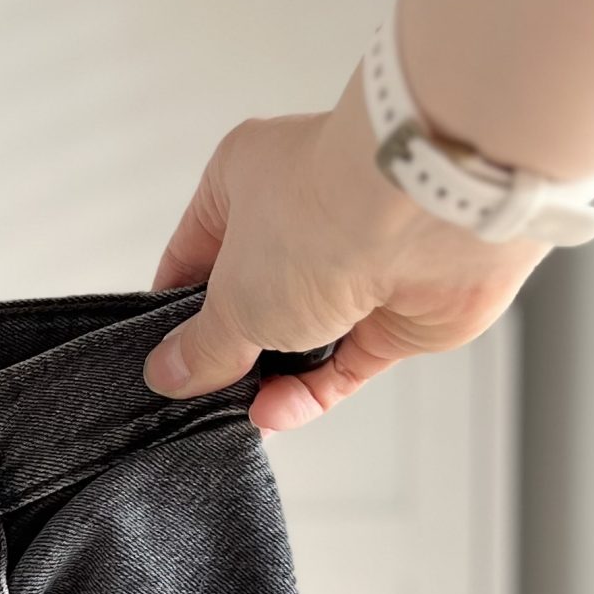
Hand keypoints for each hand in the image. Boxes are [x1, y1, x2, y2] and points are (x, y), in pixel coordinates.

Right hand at [140, 65, 548, 431]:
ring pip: (299, 339)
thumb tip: (170, 374)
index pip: (195, 253)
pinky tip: (278, 411)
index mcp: (245, 181)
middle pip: (250, 300)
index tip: (162, 359)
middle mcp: (301, 215)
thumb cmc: (323, 218)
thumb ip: (202, 346)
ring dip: (270, 380)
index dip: (175, 310)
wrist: (432, 218)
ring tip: (239, 412)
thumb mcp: (232, 297)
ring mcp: (354, 263)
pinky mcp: (395, 310)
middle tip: (200, 394)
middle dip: (229, 353)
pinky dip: (311, 393)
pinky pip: (343, 364)